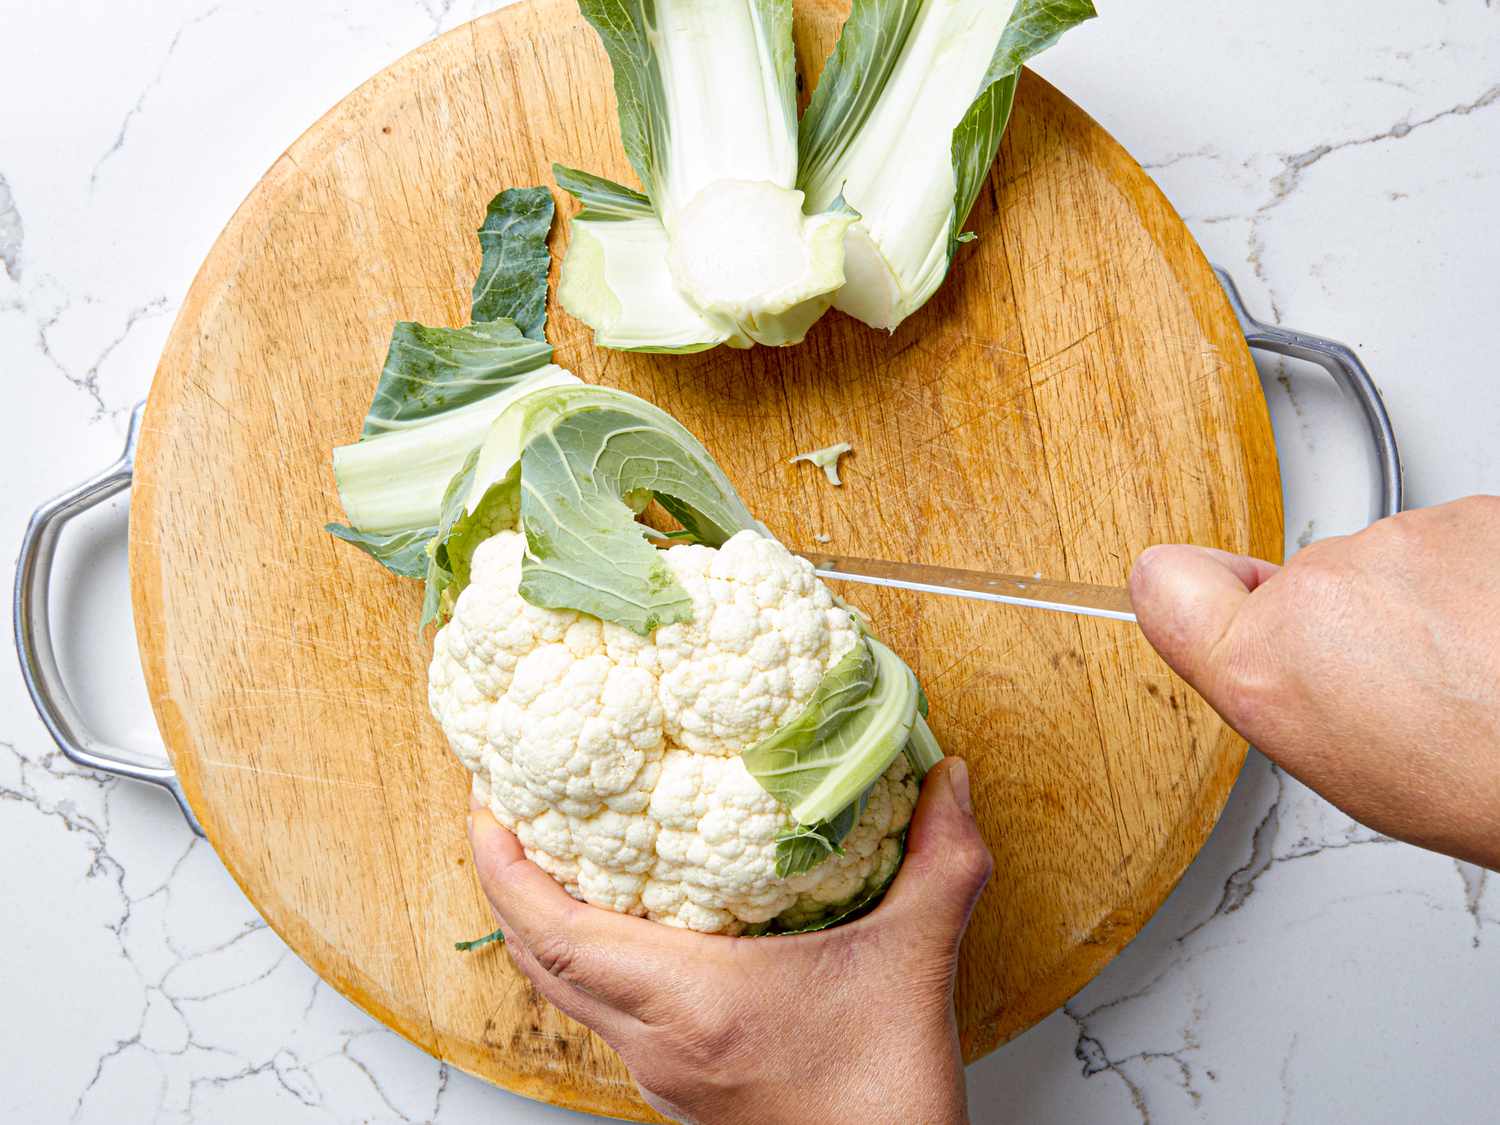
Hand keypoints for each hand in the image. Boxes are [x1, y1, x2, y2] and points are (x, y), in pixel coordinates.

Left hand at [467, 758, 991, 1124]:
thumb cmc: (885, 1098)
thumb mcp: (917, 962)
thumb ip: (940, 863)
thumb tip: (947, 778)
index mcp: (690, 1004)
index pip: (557, 934)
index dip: (504, 867)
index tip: (486, 804)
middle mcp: (656, 1041)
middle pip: (538, 959)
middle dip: (506, 880)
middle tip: (505, 807)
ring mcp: (660, 1070)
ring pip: (564, 990)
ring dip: (541, 920)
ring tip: (551, 849)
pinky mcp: (678, 1084)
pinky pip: (602, 1010)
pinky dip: (585, 956)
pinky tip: (624, 922)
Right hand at [1130, 495, 1499, 868]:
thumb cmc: (1481, 780)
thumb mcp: (1333, 763)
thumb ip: (1263, 676)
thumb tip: (1232, 622)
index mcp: (1266, 664)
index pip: (1166, 584)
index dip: (1193, 592)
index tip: (1208, 595)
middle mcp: (1321, 587)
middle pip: (1305, 584)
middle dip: (1347, 621)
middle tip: (1406, 686)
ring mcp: (1402, 541)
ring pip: (1389, 562)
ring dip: (1422, 600)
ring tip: (1473, 668)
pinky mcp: (1478, 512)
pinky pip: (1457, 541)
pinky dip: (1478, 578)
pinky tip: (1499, 634)